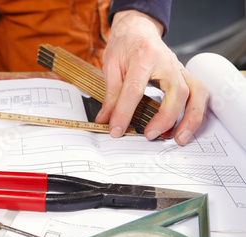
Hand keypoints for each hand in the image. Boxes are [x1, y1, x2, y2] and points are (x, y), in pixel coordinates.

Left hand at [96, 10, 207, 144]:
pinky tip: (186, 127)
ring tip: (179, 139)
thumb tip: (105, 119)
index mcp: (143, 56)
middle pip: (176, 91)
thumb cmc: (125, 45)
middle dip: (166, 117)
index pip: (135, 89)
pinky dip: (196, 112)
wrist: (137, 30)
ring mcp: (179, 69)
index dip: (124, 112)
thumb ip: (110, 94)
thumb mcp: (110, 65)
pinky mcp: (184, 76)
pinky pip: (199, 94)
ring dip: (191, 118)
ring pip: (196, 93)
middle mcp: (167, 62)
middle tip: (150, 135)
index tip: (116, 130)